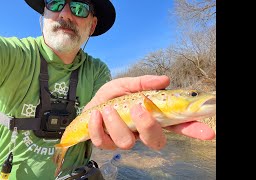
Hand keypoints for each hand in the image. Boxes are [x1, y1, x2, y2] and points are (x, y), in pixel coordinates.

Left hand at [85, 75, 214, 150]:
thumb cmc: (111, 97)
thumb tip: (164, 80)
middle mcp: (141, 131)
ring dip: (117, 123)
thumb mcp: (126, 85)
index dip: (192, 129)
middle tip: (139, 108)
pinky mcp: (106, 143)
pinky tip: (96, 114)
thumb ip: (143, 83)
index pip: (176, 126)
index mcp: (152, 117)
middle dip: (148, 126)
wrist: (89, 105)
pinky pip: (104, 142)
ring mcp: (124, 139)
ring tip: (108, 108)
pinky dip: (98, 126)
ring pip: (127, 143)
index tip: (207, 132)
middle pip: (155, 141)